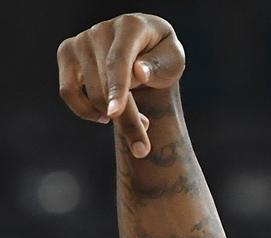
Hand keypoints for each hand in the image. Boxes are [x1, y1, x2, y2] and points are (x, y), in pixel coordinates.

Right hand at [57, 13, 185, 157]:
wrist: (145, 46)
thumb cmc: (161, 56)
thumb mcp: (173, 61)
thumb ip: (159, 66)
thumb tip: (139, 73)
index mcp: (131, 26)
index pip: (119, 61)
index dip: (117, 89)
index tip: (115, 113)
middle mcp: (102, 29)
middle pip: (105, 85)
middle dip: (125, 120)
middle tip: (143, 147)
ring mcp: (81, 40)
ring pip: (90, 94)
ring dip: (114, 118)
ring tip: (138, 120)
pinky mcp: (67, 53)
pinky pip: (68, 92)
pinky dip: (85, 112)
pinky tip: (106, 116)